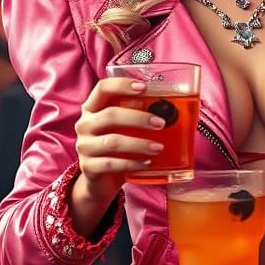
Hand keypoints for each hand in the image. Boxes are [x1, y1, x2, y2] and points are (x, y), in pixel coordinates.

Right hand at [72, 78, 166, 212]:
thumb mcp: (124, 128)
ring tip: (159, 147)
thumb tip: (180, 107)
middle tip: (161, 123)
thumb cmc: (118, 147)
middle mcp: (85, 124)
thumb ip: (139, 115)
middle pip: (110, 115)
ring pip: (112, 141)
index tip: (145, 88)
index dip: (123, 85)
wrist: (99, 180)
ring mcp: (84, 147)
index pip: (103, 88)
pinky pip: (111, 164)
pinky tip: (147, 163)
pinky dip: (133, 163)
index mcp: (93, 108)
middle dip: (139, 118)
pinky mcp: (88, 167)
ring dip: (139, 144)